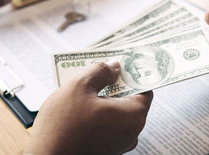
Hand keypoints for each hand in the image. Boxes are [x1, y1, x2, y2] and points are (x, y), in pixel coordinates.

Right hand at [25, 62, 152, 154]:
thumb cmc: (63, 125)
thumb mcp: (80, 86)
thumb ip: (100, 71)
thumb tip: (114, 66)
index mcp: (132, 116)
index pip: (145, 88)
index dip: (133, 73)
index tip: (122, 62)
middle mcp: (131, 133)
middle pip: (130, 99)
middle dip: (116, 84)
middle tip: (99, 71)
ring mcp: (119, 143)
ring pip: (117, 112)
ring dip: (104, 98)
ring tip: (86, 88)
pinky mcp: (106, 149)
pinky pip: (108, 124)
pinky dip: (99, 112)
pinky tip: (81, 106)